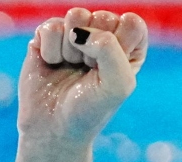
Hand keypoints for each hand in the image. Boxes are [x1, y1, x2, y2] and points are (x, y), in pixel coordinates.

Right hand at [18, 8, 148, 144]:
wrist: (54, 127)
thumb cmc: (91, 109)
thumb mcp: (117, 84)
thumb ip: (110, 48)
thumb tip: (79, 30)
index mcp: (130, 48)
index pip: (132, 23)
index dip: (120, 46)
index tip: (110, 71)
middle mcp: (105, 36)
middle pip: (104, 15)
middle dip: (94, 49)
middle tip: (89, 71)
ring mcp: (76, 33)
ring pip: (76, 15)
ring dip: (72, 49)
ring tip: (71, 67)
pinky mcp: (49, 34)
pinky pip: (51, 26)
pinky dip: (50, 50)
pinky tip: (52, 64)